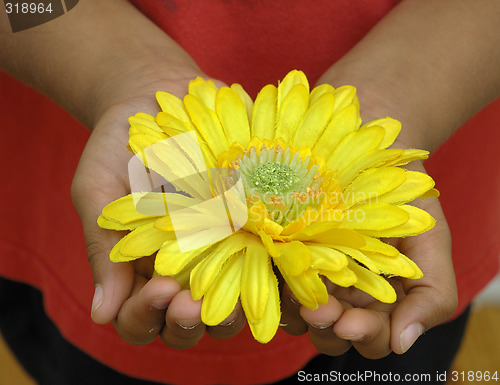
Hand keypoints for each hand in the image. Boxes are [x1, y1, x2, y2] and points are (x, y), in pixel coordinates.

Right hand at [71, 69, 245, 348]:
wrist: (159, 99)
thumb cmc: (118, 149)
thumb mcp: (97, 192)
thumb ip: (101, 250)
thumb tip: (102, 314)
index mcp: (140, 273)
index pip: (140, 320)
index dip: (146, 316)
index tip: (157, 289)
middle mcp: (184, 274)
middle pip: (190, 326)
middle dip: (190, 322)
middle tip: (193, 303)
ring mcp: (223, 255)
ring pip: (232, 306)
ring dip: (234, 309)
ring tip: (239, 290)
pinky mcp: (256, 232)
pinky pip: (268, 264)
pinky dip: (273, 273)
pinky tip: (276, 262)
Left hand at [280, 161, 457, 357]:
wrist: (382, 161)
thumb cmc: (410, 205)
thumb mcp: (431, 246)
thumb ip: (431, 298)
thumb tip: (403, 344)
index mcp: (381, 304)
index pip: (372, 338)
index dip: (363, 337)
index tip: (350, 322)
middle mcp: (346, 298)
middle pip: (333, 335)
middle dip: (327, 328)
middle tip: (320, 310)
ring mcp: (316, 278)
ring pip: (301, 316)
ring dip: (298, 311)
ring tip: (298, 292)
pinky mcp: (292, 256)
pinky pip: (280, 281)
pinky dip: (280, 281)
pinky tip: (284, 268)